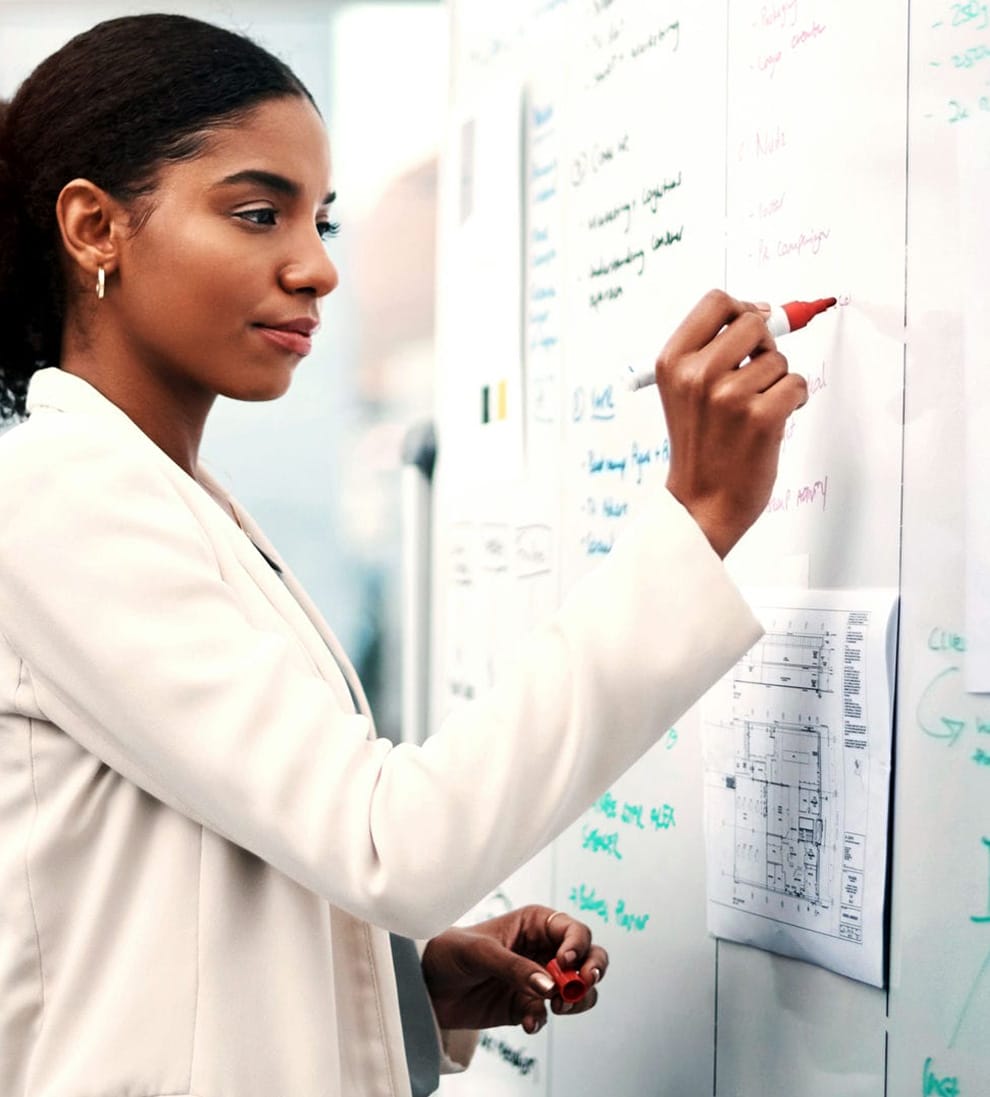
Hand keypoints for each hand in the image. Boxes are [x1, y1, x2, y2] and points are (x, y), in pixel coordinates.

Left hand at [421, 905, 607, 1034]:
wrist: (424, 984)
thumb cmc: (449, 951)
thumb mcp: (480, 952)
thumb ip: (514, 968)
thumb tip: (549, 986)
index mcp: (535, 923)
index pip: (573, 930)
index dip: (578, 946)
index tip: (565, 964)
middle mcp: (542, 949)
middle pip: (588, 957)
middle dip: (592, 971)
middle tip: (583, 985)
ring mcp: (538, 979)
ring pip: (579, 989)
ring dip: (577, 1000)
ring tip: (557, 1007)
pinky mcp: (526, 1006)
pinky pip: (549, 1015)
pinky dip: (543, 1020)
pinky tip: (528, 1022)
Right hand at [655, 289, 807, 556]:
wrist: (701, 504)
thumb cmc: (700, 447)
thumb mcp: (683, 391)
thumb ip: (710, 350)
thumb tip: (761, 311)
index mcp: (672, 362)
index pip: (716, 301)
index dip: (742, 308)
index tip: (752, 328)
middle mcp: (697, 374)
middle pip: (753, 322)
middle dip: (763, 346)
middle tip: (755, 377)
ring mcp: (729, 396)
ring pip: (779, 359)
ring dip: (777, 382)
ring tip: (755, 411)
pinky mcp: (761, 417)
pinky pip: (797, 384)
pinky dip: (795, 400)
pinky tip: (773, 422)